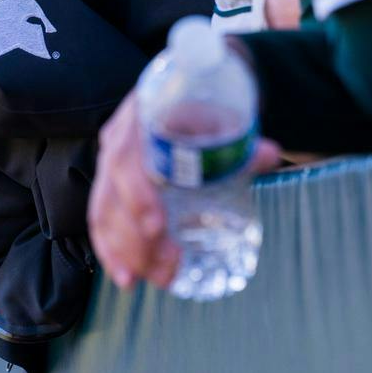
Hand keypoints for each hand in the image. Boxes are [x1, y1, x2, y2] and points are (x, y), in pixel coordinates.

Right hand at [91, 91, 280, 290]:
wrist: (180, 92)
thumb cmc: (200, 106)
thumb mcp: (218, 116)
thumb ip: (239, 139)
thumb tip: (270, 154)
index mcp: (139, 119)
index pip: (127, 159)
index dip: (137, 195)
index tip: (157, 225)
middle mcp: (118, 142)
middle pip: (113, 196)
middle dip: (137, 237)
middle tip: (171, 261)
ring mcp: (110, 164)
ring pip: (105, 214)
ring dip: (128, 252)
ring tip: (159, 277)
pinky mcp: (110, 186)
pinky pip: (101, 222)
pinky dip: (111, 253)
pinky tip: (128, 280)